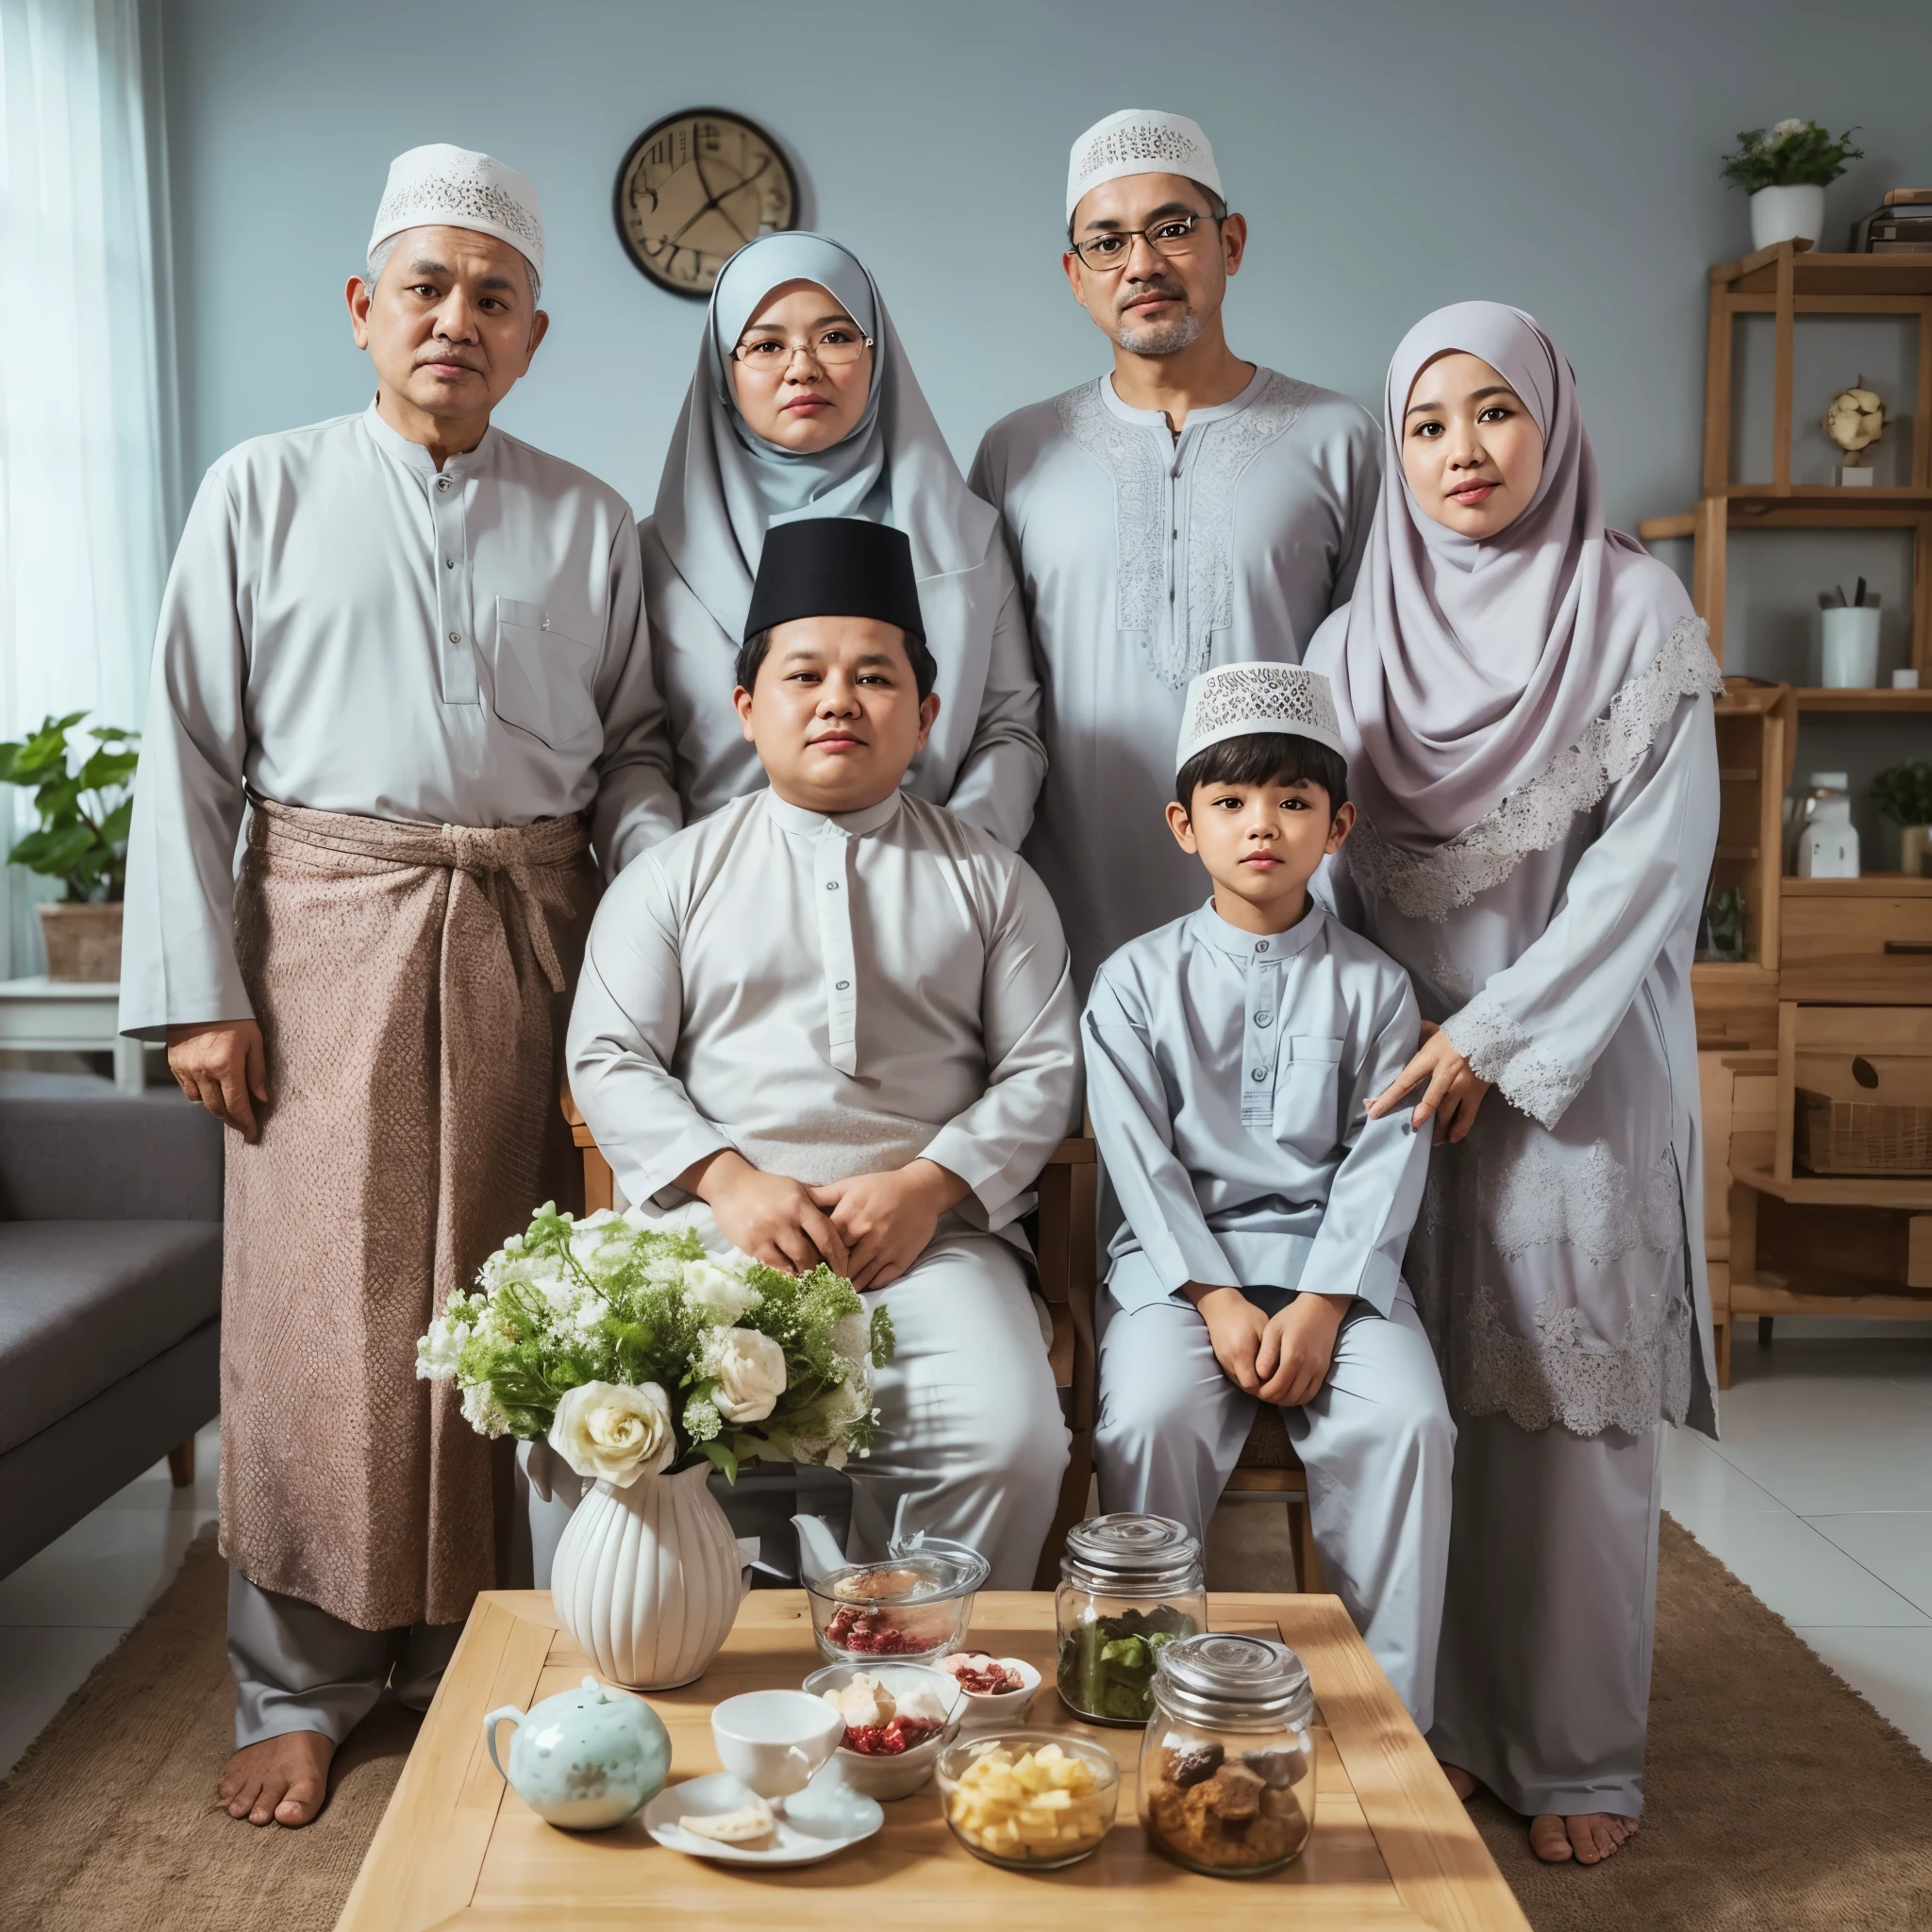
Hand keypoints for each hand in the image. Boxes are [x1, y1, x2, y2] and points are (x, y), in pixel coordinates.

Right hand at [167, 1019, 267, 1140]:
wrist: (199, 997)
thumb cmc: (233, 1016)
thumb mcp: (254, 1040)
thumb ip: (257, 1072)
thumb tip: (263, 1099)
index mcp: (226, 1064)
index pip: (237, 1104)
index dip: (245, 1122)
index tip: (253, 1134)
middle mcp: (203, 1070)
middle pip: (217, 1108)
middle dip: (232, 1120)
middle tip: (243, 1126)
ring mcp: (186, 1068)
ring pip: (201, 1101)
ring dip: (216, 1107)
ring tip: (230, 1107)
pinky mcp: (174, 1064)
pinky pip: (187, 1090)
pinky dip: (200, 1094)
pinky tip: (212, 1090)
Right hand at [679, 1150, 847, 1275]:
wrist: (730, 1185)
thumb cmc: (767, 1187)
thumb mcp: (795, 1188)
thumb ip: (816, 1205)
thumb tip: (841, 1227)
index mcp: (799, 1203)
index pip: (826, 1234)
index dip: (838, 1256)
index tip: (844, 1269)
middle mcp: (784, 1218)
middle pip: (811, 1253)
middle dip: (822, 1269)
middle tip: (829, 1278)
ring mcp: (766, 1232)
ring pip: (793, 1262)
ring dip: (804, 1272)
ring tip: (810, 1277)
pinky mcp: (751, 1244)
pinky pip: (774, 1265)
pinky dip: (785, 1271)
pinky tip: (791, 1272)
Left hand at [811, 1159, 968, 1290]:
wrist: (923, 1190)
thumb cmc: (883, 1186)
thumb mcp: (851, 1184)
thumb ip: (823, 1195)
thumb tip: (797, 1199)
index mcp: (851, 1216)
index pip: (824, 1245)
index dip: (815, 1256)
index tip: (809, 1264)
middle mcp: (867, 1235)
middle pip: (840, 1265)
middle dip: (829, 1275)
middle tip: (820, 1283)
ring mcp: (886, 1249)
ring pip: (859, 1277)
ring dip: (847, 1284)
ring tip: (836, 1290)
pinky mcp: (901, 1259)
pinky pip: (881, 1280)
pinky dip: (868, 1286)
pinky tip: (859, 1286)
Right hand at [1187, 1285, 1269, 1395]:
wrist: (1219, 1306)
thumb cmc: (1245, 1314)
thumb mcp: (1263, 1327)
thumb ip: (1270, 1350)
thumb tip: (1278, 1370)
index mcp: (1241, 1354)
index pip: (1252, 1385)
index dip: (1266, 1388)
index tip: (1278, 1381)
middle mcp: (1230, 1362)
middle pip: (1246, 1388)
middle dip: (1261, 1388)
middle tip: (1276, 1380)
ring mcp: (1223, 1363)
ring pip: (1240, 1383)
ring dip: (1253, 1383)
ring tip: (1267, 1375)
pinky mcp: (1221, 1360)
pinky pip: (1235, 1376)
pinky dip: (1246, 1376)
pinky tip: (1256, 1368)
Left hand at [1254, 1293, 1349, 1406]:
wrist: (1322, 1309)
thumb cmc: (1293, 1316)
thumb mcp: (1273, 1329)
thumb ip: (1267, 1353)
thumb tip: (1259, 1374)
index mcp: (1293, 1355)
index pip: (1277, 1386)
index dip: (1264, 1393)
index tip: (1255, 1390)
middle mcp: (1308, 1366)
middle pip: (1288, 1395)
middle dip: (1272, 1398)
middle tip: (1262, 1393)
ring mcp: (1318, 1370)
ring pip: (1300, 1398)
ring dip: (1285, 1400)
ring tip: (1274, 1393)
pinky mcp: (1324, 1371)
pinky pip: (1312, 1393)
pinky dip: (1299, 1398)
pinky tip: (1289, 1392)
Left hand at [1366, 1019, 1491, 1143]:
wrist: (1492, 1033)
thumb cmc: (1457, 1033)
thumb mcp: (1433, 1032)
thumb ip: (1417, 1037)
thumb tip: (1398, 1035)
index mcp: (1430, 1057)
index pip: (1405, 1081)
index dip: (1389, 1098)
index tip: (1374, 1111)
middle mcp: (1445, 1074)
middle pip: (1428, 1102)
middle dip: (1416, 1118)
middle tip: (1406, 1129)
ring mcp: (1463, 1086)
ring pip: (1446, 1113)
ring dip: (1436, 1130)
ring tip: (1429, 1140)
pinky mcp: (1477, 1094)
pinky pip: (1467, 1117)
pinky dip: (1458, 1130)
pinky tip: (1450, 1138)